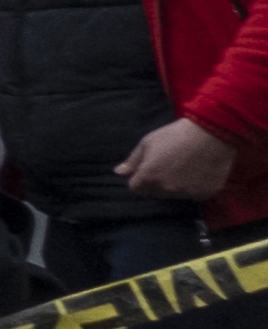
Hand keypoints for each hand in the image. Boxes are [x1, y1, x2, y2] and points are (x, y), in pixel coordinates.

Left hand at [122, 116, 247, 203]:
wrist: (210, 134)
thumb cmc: (175, 135)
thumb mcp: (148, 143)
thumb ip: (133, 161)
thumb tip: (118, 172)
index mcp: (149, 177)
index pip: (136, 187)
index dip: (140, 178)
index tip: (149, 168)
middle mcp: (167, 189)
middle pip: (155, 192)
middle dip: (157, 182)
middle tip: (169, 165)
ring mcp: (187, 193)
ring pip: (175, 194)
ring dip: (175, 186)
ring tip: (184, 167)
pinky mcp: (205, 193)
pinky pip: (195, 194)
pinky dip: (195, 187)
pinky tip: (198, 172)